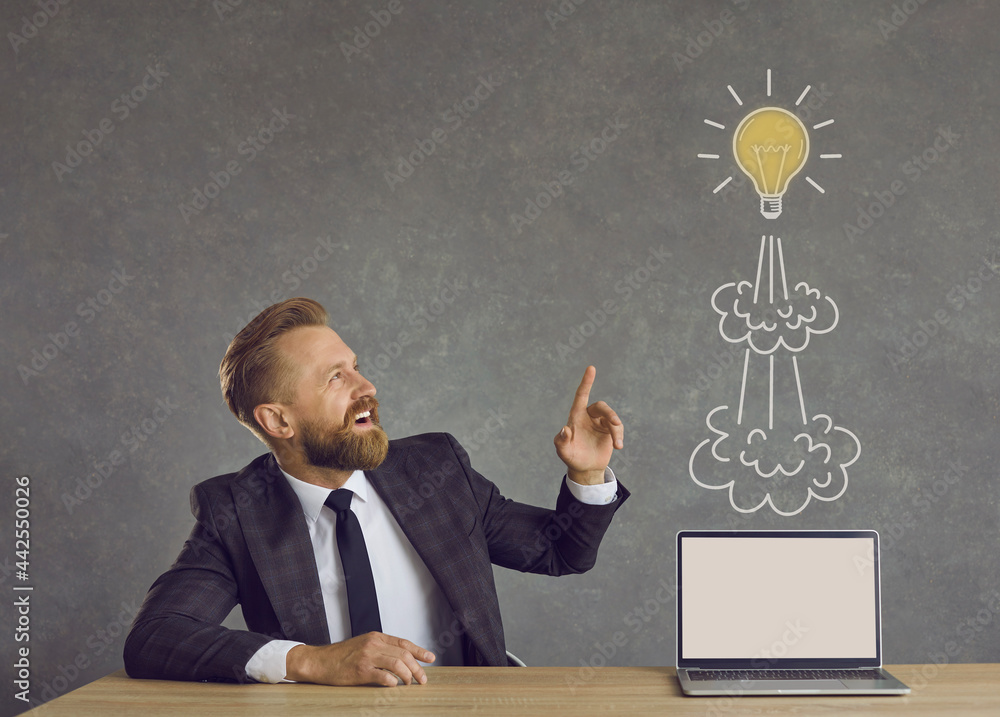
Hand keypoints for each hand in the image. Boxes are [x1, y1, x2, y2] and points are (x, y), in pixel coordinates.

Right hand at [285, 632, 434, 686]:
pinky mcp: (360, 670)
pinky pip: (383, 676)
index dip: (419, 651)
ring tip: (409, 685)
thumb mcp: (363, 645)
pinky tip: (394, 686)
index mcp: (376, 637)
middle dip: (417, 668)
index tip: (430, 658)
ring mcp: (367, 657)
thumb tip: (401, 660)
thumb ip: (380, 649)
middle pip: (404, 654)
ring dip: (407, 676)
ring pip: (397, 664)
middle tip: (422, 679)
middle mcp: (373, 644)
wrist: (319, 661)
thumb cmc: (341, 656)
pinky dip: (392, 682)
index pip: (403, 643)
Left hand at [553, 366, 623, 484]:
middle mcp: (589, 416)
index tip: (591, 368)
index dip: (586, 382)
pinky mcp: (610, 430)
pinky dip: (619, 436)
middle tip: (615, 424)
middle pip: (601, 407)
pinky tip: (618, 446)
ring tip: (617, 444)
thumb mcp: (564, 451)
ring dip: (616, 430)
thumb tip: (564, 429)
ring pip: (612, 418)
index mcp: (576, 416)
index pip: (581, 395)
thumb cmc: (571, 457)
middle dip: (609, 413)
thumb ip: (561, 441)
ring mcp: (600, 422)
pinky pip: (617, 428)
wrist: (586, 468)